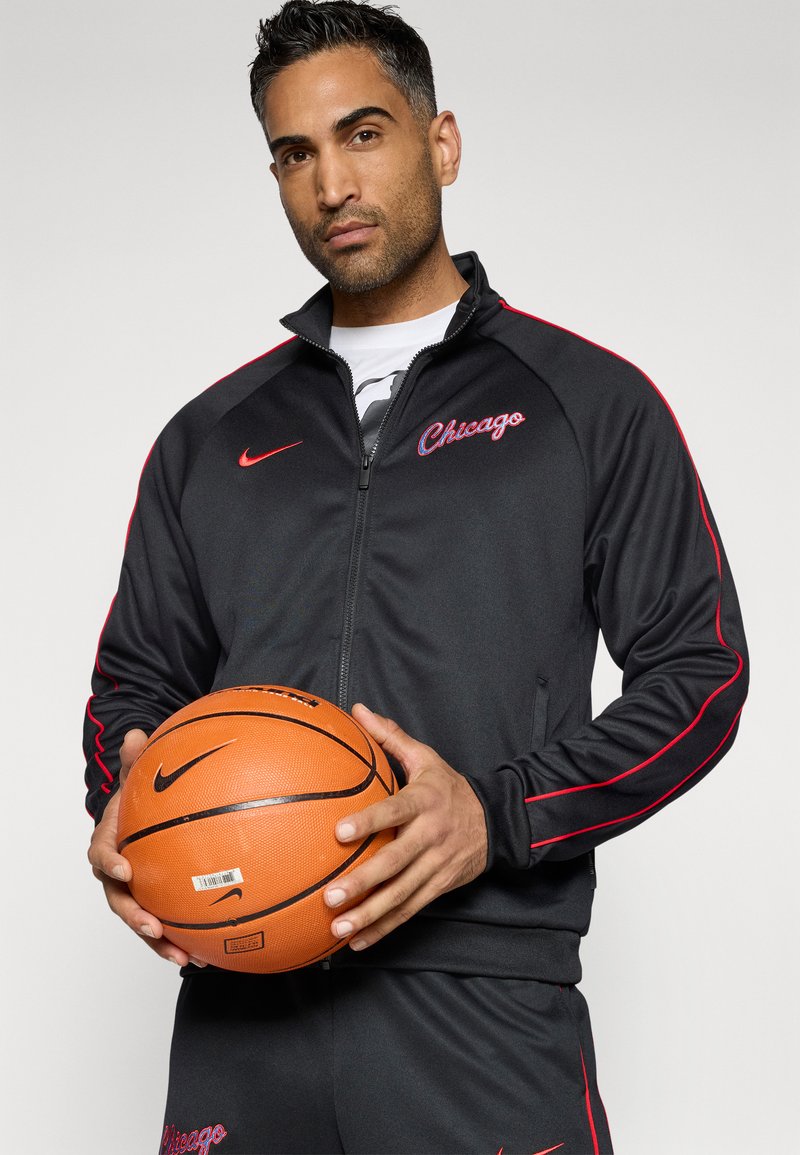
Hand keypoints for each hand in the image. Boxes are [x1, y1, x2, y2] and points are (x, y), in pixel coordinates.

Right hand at [87, 728, 205, 967]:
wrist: (137, 818)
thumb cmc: (136, 798)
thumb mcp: (135, 776)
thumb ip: (135, 760)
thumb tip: (136, 734)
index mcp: (108, 843)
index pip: (101, 857)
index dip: (111, 864)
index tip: (127, 870)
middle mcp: (116, 875)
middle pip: (119, 901)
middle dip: (135, 917)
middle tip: (154, 926)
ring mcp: (135, 893)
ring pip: (141, 921)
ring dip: (160, 941)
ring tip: (184, 957)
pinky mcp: (154, 902)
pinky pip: (165, 924)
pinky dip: (181, 940)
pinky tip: (207, 953)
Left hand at [324, 703, 487, 950]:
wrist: (498, 822)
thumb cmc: (449, 787)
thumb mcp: (426, 759)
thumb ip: (390, 737)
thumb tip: (358, 710)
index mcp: (425, 802)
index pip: (395, 811)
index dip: (370, 821)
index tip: (340, 832)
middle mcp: (431, 837)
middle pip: (397, 862)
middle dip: (364, 881)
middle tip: (331, 895)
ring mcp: (436, 866)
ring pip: (402, 895)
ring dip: (370, 914)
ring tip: (338, 926)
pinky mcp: (438, 888)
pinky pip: (409, 912)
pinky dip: (383, 929)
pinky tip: (355, 941)